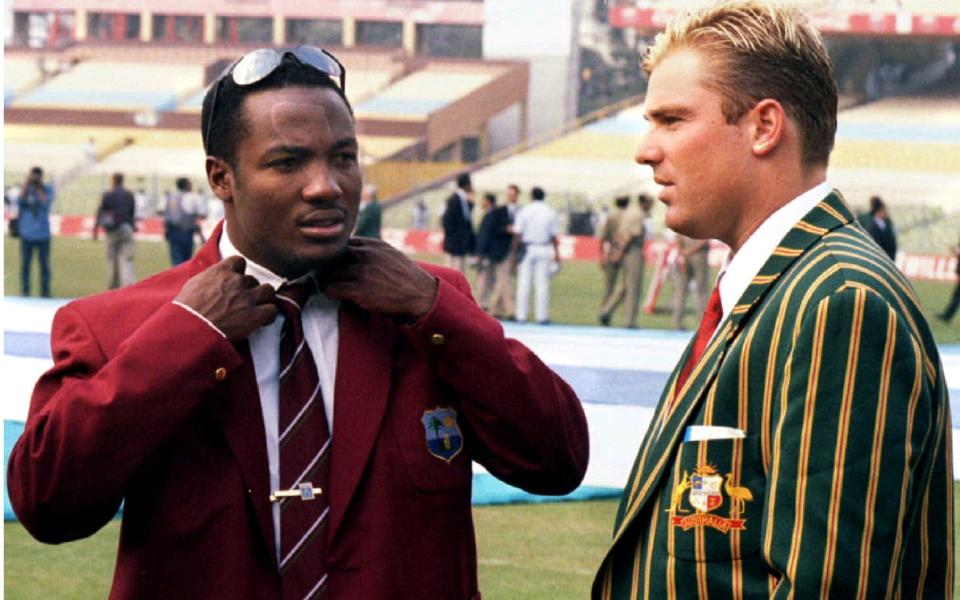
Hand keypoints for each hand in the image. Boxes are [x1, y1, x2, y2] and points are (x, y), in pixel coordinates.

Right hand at [174, 256, 277, 341]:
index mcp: (221, 272)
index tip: (235, 282)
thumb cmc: (185, 311)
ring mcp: (248, 297)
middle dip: (249, 290)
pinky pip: (272, 310)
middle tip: (242, 303)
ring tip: (256, 309)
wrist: (190, 329)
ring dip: (264, 299)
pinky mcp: (255, 315)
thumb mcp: (193, 285)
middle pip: (252, 280)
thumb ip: (208, 278)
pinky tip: (261, 322)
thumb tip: (211, 279)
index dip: (239, 272)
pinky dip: (268, 316)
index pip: (239, 261)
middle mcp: (237, 281)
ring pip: (268, 291)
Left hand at [317, 238, 437, 319]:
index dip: (335, 254)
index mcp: (373, 244)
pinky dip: (328, 291)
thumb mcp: (391, 254)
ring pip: (329, 272)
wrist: (421, 295)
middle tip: (325, 275)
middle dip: (326, 266)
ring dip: (325, 280)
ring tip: (327, 285)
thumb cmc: (406, 277)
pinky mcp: (359, 290)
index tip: (333, 263)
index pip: (343, 243)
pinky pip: (332, 288)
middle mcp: (366, 255)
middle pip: (332, 256)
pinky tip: (333, 294)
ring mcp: (362, 272)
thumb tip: (354, 251)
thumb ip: (373, 250)